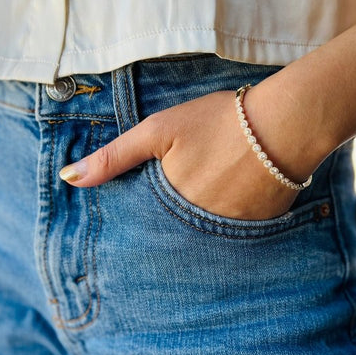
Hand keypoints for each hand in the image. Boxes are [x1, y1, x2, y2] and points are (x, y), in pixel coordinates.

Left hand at [59, 85, 311, 220]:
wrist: (286, 124)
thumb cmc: (220, 121)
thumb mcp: (158, 131)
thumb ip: (114, 157)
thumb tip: (68, 178)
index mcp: (170, 206)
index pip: (144, 225)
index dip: (144, 212)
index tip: (147, 204)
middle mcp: (198, 229)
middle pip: (174, 231)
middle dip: (173, 217)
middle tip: (189, 188)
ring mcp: (230, 233)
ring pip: (205, 233)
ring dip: (202, 218)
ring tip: (214, 188)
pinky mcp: (259, 230)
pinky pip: (236, 232)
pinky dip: (231, 217)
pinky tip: (238, 193)